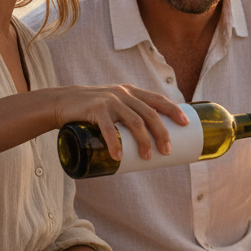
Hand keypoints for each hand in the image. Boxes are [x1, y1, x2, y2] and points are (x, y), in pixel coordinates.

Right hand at [51, 84, 187, 161]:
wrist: (64, 102)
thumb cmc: (94, 111)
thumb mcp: (114, 106)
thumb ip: (129, 116)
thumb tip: (149, 143)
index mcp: (132, 92)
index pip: (158, 100)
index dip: (174, 110)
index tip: (186, 124)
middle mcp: (124, 94)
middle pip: (150, 114)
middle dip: (162, 134)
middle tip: (167, 152)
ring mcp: (110, 101)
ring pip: (134, 121)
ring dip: (144, 141)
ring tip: (147, 158)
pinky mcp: (95, 110)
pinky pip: (108, 129)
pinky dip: (115, 143)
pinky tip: (119, 155)